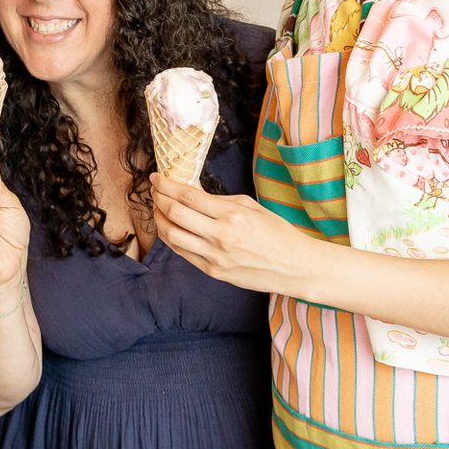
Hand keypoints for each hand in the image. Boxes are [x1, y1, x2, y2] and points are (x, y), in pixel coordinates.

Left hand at [151, 173, 312, 294]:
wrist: (294, 266)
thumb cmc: (276, 232)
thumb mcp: (250, 206)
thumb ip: (218, 199)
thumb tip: (190, 191)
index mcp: (232, 215)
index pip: (187, 196)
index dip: (166, 185)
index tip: (157, 177)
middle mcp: (220, 236)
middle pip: (174, 214)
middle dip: (159, 198)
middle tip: (155, 190)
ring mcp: (215, 256)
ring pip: (171, 235)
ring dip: (159, 219)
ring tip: (159, 208)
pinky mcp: (212, 271)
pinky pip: (182, 253)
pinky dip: (170, 237)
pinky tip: (169, 227)